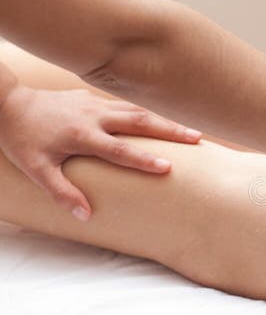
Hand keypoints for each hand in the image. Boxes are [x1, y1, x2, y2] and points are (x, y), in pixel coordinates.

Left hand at [0, 85, 201, 220]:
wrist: (7, 103)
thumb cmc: (21, 139)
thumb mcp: (36, 170)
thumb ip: (62, 193)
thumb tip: (86, 216)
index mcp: (82, 135)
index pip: (119, 150)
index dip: (144, 159)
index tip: (169, 167)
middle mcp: (94, 116)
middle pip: (140, 122)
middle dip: (171, 130)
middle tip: (197, 139)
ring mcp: (95, 104)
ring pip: (138, 110)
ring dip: (165, 121)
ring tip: (191, 131)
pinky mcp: (92, 97)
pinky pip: (126, 105)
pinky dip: (148, 113)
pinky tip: (162, 121)